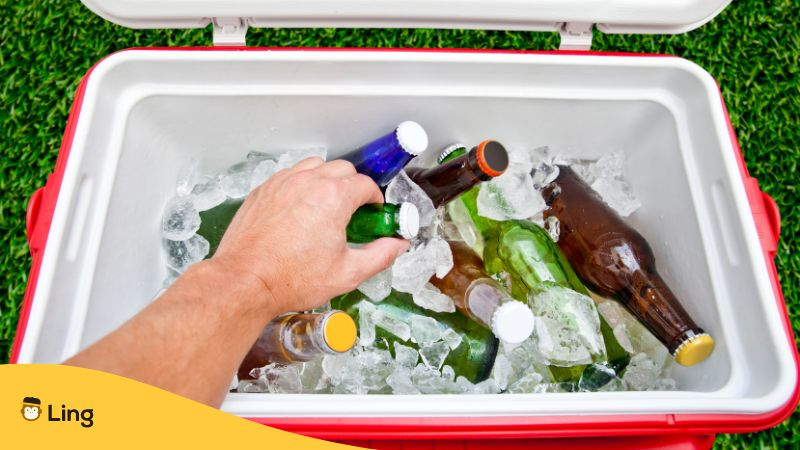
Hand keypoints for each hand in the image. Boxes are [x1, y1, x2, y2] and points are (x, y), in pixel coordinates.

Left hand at [210, 158, 409, 314]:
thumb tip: (397, 246)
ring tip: (326, 206)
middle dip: (353, 186)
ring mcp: (282, 183)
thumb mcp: (348, 273)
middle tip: (353, 211)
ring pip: (314, 166)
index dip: (374, 199)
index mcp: (334, 197)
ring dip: (326, 180)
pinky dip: (300, 185)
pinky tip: (299, 209)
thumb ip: (380, 255)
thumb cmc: (292, 278)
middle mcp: (308, 182)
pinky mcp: (263, 191)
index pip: (365, 185)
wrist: (246, 281)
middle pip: (342, 169)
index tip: (373, 213)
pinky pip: (289, 176)